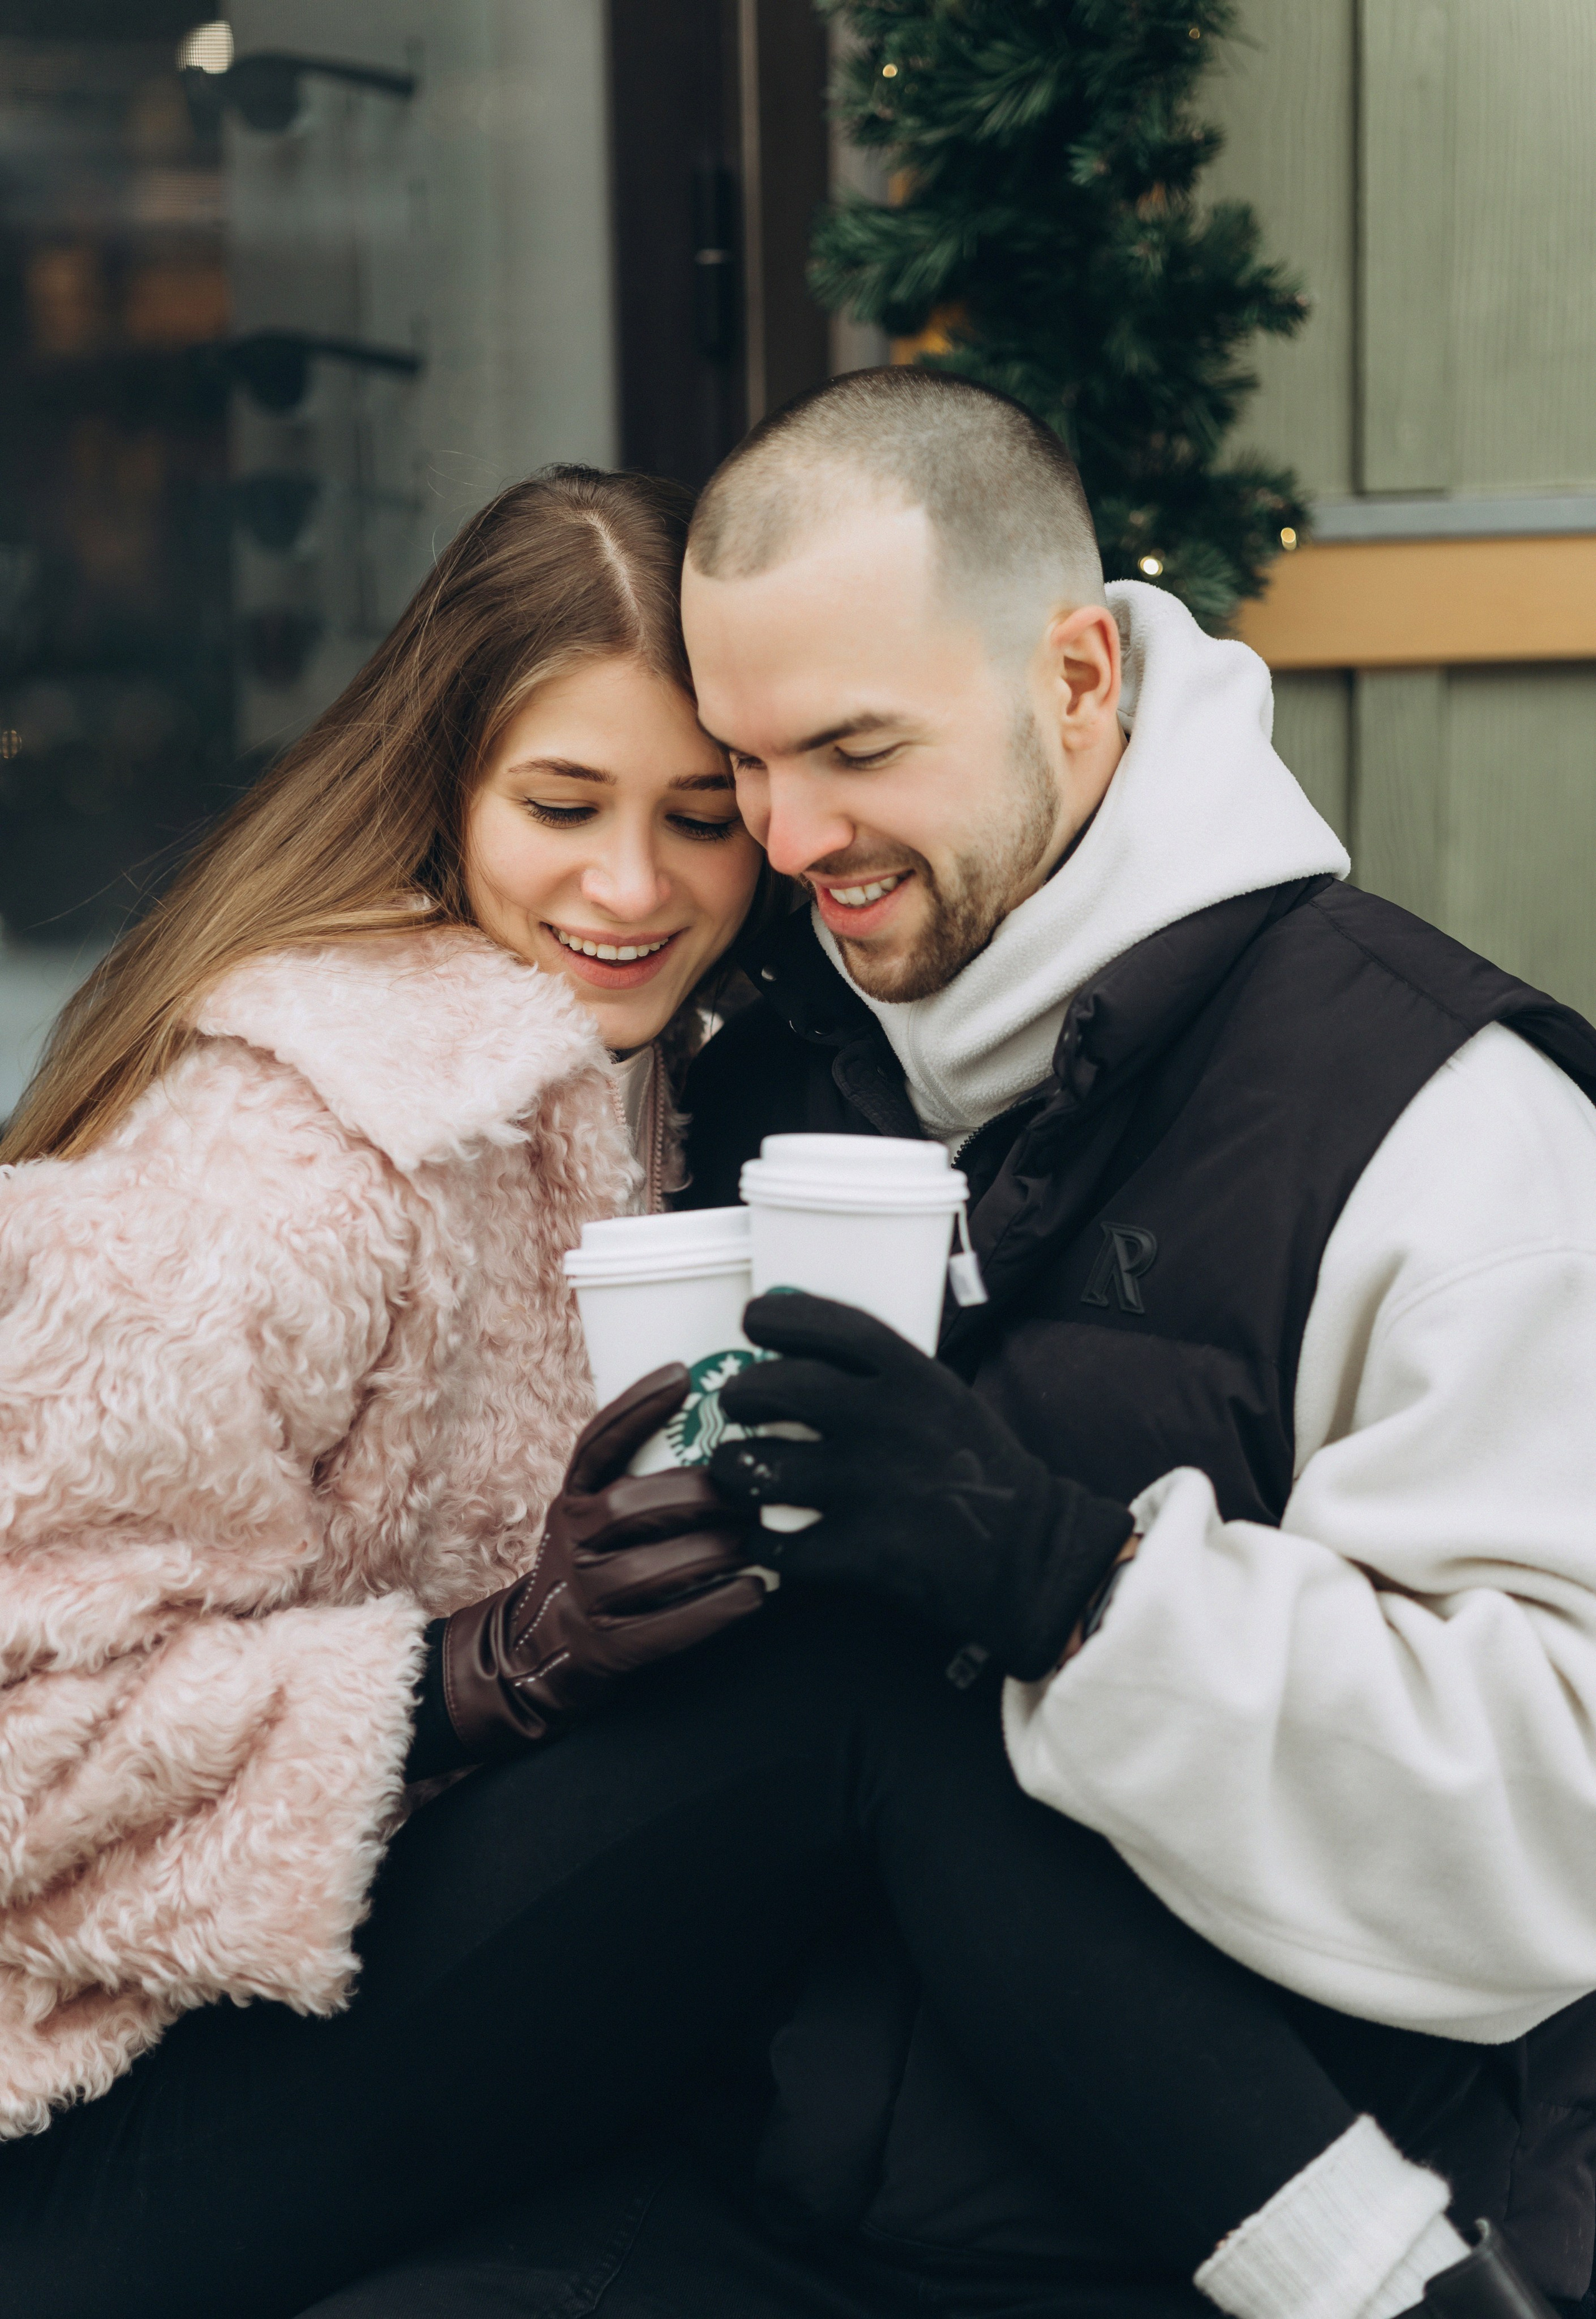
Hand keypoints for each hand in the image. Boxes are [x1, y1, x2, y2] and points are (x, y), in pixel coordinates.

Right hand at [441, 1366, 766, 1755]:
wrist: (532, 1656)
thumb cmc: (590, 1569)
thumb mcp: (589, 1517)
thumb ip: (633, 1481)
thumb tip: (717, 1428)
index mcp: (571, 1501)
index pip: (595, 1445)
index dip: (634, 1407)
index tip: (682, 1373)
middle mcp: (570, 1543)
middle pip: (627, 1507)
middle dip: (696, 1494)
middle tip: (752, 1488)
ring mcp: (584, 1599)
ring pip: (648, 1570)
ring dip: (712, 1551)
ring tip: (759, 1539)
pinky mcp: (606, 1650)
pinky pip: (663, 1629)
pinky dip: (713, 1609)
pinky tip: (754, 1592)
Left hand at [711, 1294, 1132, 1681]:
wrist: (1031, 1555)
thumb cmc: (980, 1470)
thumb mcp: (943, 1395)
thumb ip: (880, 1370)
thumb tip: (798, 1332)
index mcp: (911, 1375)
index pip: (822, 1323)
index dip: (774, 1317)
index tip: (753, 1323)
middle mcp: (885, 1420)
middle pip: (772, 1389)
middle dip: (740, 1396)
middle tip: (740, 1408)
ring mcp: (869, 1486)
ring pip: (757, 1466)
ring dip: (734, 1468)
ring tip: (740, 1473)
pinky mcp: (861, 1551)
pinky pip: (776, 1542)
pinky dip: (761, 1542)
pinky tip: (770, 1537)